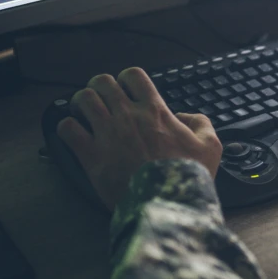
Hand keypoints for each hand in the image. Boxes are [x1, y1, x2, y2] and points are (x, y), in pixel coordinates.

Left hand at [56, 68, 222, 210]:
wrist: (169, 204)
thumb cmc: (189, 176)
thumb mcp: (210, 147)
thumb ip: (201, 124)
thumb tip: (185, 116)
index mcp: (155, 110)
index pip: (133, 75)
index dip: (126, 80)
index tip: (126, 93)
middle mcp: (128, 115)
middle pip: (102, 82)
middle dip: (98, 89)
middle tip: (101, 103)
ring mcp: (108, 133)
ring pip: (82, 99)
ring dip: (80, 104)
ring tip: (83, 115)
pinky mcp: (92, 155)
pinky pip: (67, 128)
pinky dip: (67, 129)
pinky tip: (74, 136)